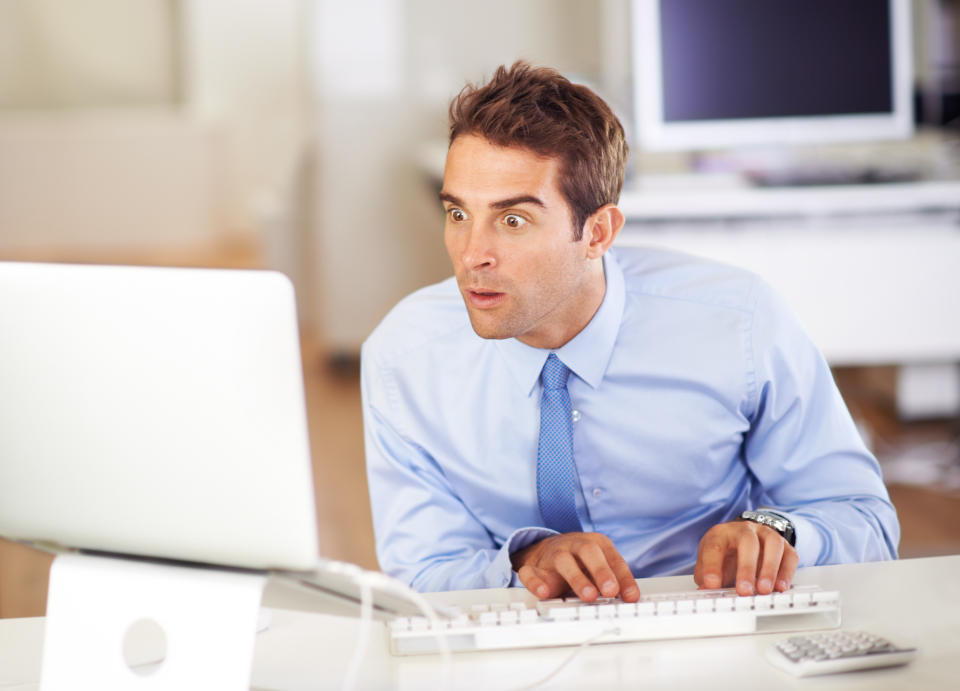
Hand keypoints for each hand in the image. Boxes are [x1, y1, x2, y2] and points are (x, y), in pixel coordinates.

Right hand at [511, 532, 639, 602]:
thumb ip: (615, 581)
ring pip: (563, 560)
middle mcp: (574, 546)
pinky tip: (543, 592)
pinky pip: (530, 572)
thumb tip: (630, 600)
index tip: (631, 597)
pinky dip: (535, 582)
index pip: (613, 558)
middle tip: (611, 591)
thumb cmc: (579, 562)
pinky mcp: (533, 567)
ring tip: (589, 596)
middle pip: (588, 551)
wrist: (545, 551)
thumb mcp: (600, 567)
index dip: (623, 578)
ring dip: (576, 578)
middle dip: (601, 571)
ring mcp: (553, 555)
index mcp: (595, 544)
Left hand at [694, 520, 797, 595]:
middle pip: (747, 541)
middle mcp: (744, 530)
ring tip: (764, 590)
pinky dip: (786, 572)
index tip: (712, 585)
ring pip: (772, 544)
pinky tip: (780, 587)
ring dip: (769, 568)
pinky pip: (790, 555)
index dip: (712, 567)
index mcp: (721, 534)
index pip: (714, 547)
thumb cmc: (725, 554)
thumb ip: (706, 578)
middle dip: (746, 567)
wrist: (744, 538)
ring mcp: (766, 534)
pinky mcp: (784, 545)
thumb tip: (703, 592)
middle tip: (744, 591)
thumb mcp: (709, 563)